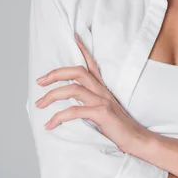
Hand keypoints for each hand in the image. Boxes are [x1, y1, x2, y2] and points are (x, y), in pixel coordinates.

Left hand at [34, 32, 146, 151]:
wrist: (137, 139)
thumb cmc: (119, 127)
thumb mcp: (105, 110)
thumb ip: (91, 102)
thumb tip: (72, 103)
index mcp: (102, 89)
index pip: (92, 64)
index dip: (83, 49)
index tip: (74, 37)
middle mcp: (102, 91)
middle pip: (77, 72)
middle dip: (56, 74)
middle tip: (40, 81)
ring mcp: (102, 101)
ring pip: (73, 89)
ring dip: (52, 95)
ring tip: (39, 104)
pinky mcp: (101, 114)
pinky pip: (75, 111)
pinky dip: (59, 117)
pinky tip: (50, 124)